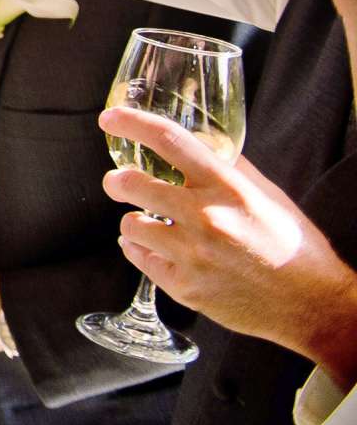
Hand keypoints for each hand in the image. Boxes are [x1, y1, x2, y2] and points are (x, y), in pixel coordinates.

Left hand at [101, 106, 356, 384]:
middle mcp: (206, 218)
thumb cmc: (294, 247)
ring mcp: (193, 255)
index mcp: (229, 188)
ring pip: (130, 225)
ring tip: (150, 223)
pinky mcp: (184, 287)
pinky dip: (142, 251)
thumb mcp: (268, 196)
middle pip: (131, 184)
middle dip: (117, 181)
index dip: (132, 124)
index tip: (111, 118)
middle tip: (118, 182)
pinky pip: (139, 259)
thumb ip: (230, 167)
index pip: (169, 141)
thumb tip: (200, 141)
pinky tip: (156, 248)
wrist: (314, 305)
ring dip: (135, 221)